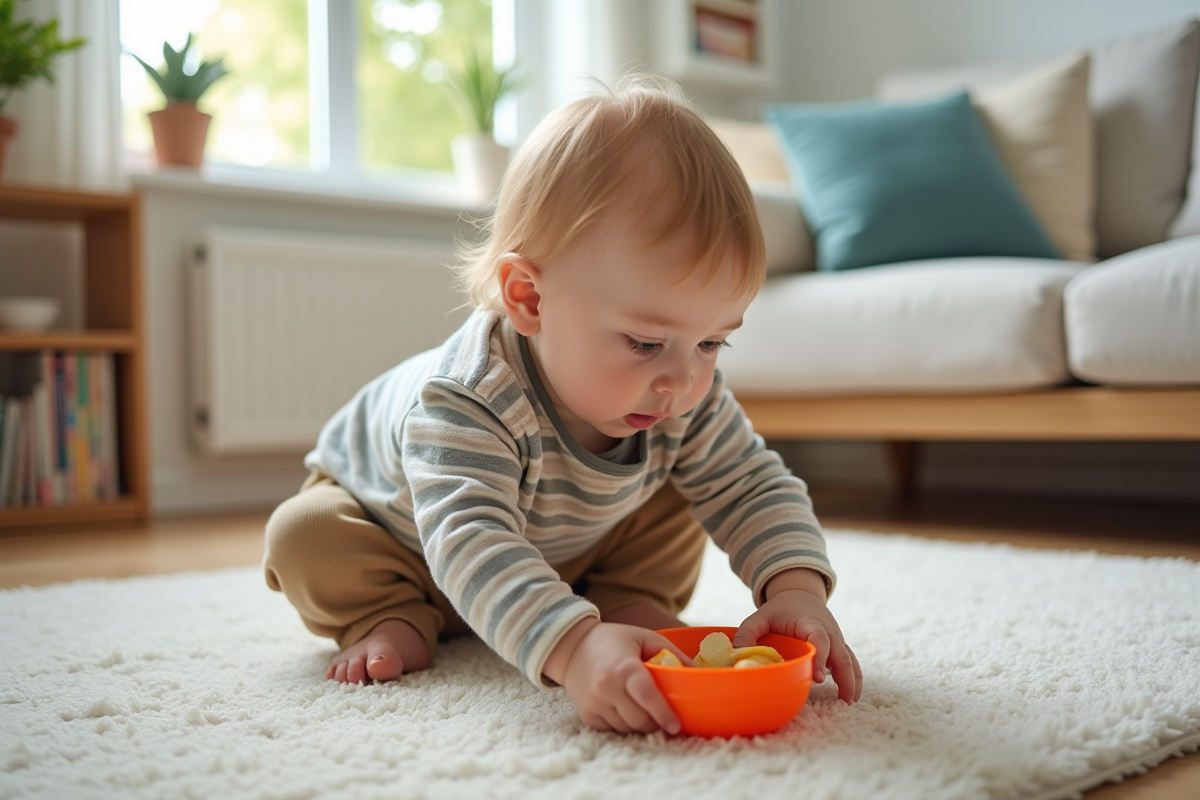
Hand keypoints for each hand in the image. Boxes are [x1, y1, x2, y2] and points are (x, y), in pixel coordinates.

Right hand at [546, 619, 692, 733]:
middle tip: (665, 718)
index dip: (663, 714)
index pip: (647, 697)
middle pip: (639, 719)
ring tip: (645, 710)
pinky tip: (626, 709)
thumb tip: (697, 671)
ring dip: (641, 724)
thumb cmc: (615, 640)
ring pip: (627, 727)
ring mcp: (594, 703)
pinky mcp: (587, 714)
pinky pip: (612, 729)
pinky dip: (624, 724)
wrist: (573, 646)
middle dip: (655, 722)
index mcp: (623, 667)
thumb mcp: (645, 638)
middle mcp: (606, 687)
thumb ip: (672, 653)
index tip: (676, 726)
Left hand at [732, 568, 861, 702]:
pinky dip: (854, 678)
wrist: (799, 595)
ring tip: (848, 701)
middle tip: (842, 699)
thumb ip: (747, 633)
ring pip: (850, 660)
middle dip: (844, 676)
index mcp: (809, 622)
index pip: (820, 639)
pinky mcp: (838, 647)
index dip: (821, 658)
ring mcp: (836, 639)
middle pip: (841, 653)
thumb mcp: (759, 616)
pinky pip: (851, 662)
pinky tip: (851, 696)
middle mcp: (828, 631)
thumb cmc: (779, 609)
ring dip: (852, 680)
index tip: (819, 678)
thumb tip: (736, 655)